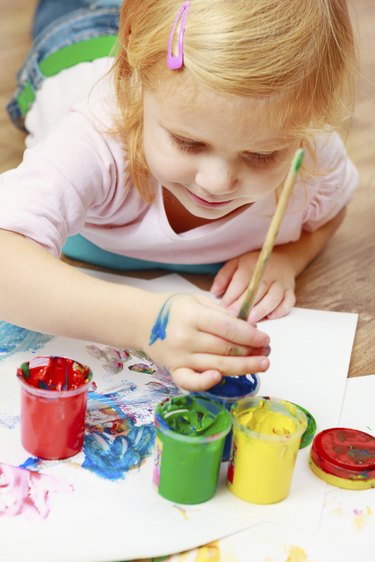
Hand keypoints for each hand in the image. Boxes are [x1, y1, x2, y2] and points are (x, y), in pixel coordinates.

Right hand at [142, 292, 269, 391]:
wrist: (141, 320)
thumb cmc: (173, 308)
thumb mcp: (197, 300)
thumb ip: (221, 315)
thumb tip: (249, 330)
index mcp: (193, 316)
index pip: (228, 328)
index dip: (250, 335)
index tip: (265, 338)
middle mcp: (186, 337)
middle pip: (226, 349)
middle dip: (251, 352)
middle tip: (267, 353)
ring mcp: (179, 356)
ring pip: (217, 366)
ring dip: (243, 367)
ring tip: (261, 364)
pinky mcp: (174, 370)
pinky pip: (191, 382)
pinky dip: (205, 383)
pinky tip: (220, 378)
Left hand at [210, 250, 295, 322]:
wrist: (281, 259)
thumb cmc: (253, 265)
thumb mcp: (235, 264)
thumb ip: (223, 277)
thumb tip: (215, 293)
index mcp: (252, 266)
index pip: (241, 282)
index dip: (232, 296)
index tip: (224, 309)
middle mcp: (268, 274)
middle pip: (257, 290)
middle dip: (245, 306)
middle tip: (234, 319)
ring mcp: (281, 283)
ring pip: (273, 297)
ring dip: (262, 310)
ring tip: (251, 321)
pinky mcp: (290, 290)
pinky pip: (289, 301)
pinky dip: (281, 310)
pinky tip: (270, 317)